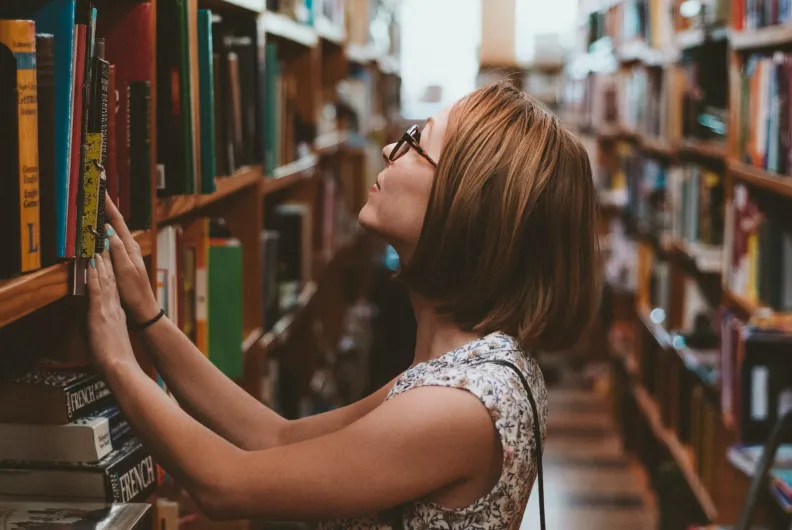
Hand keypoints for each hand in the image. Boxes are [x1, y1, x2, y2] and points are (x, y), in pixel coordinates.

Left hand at [87, 250, 137, 373]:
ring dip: (101, 262)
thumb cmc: (116, 362)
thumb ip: (105, 332)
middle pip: (111, 280)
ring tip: (99, 247)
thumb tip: (98, 331)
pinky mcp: (99, 313)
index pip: (113, 290)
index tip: (108, 260)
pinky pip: (96, 289)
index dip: (111, 273)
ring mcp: (108, 309)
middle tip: (105, 244)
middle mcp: (114, 309)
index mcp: (118, 315)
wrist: (121, 368)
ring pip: (105, 280)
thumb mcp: (111, 342)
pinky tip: (91, 263)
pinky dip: (94, 275)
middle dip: (108, 261)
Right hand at [104, 195, 159, 322]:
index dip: (109, 206)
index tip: (101, 191)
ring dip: (104, 219)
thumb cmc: (135, 292)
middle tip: (95, 194)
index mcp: (131, 247)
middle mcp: (129, 247)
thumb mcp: (125, 270)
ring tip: (94, 207)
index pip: (117, 222)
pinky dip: (104, 234)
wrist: (143, 309)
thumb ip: (117, 251)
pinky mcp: (122, 262)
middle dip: (105, 208)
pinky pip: (111, 243)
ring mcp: (126, 254)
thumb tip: (108, 231)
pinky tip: (98, 233)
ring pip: (113, 232)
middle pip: (115, 223)